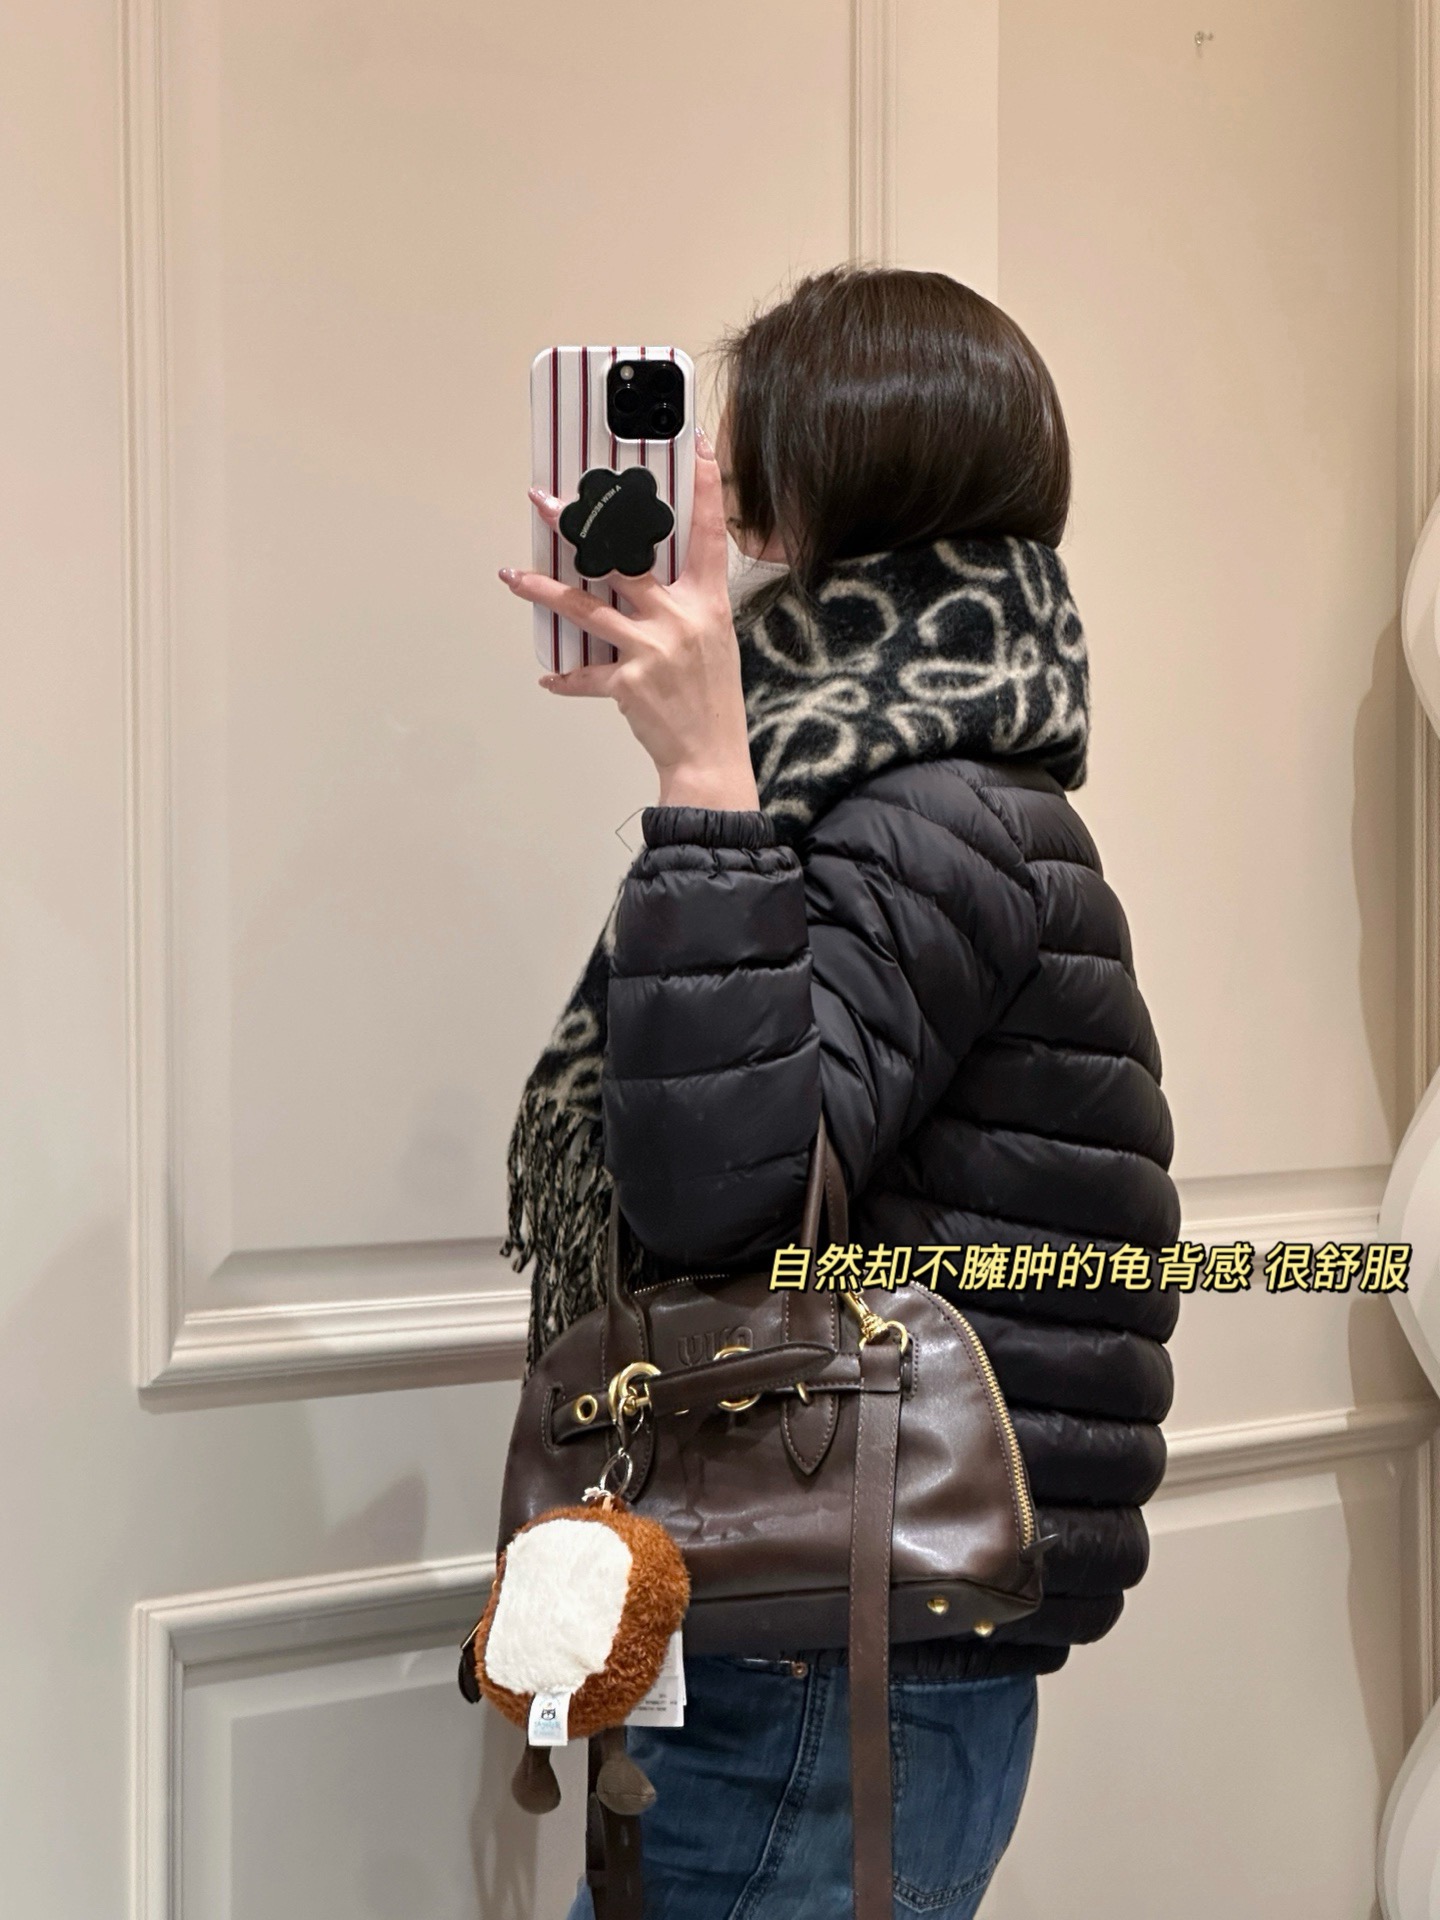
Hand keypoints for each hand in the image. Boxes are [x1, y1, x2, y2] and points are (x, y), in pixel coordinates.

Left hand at [499, 428, 760, 811]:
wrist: (710, 756)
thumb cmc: (713, 699)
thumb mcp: (715, 641)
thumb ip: (687, 605)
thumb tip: (644, 580)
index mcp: (708, 603)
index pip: (709, 535)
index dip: (707, 489)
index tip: (698, 447)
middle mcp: (679, 618)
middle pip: (624, 558)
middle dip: (580, 527)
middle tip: (547, 502)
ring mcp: (651, 649)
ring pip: (586, 607)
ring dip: (544, 590)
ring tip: (513, 577)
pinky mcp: (627, 682)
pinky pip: (584, 674)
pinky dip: (565, 678)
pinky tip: (548, 677)